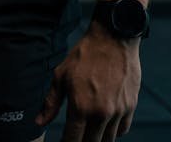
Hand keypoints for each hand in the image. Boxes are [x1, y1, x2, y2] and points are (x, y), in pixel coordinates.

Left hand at [35, 23, 140, 140]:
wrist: (113, 38)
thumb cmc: (84, 55)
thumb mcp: (61, 75)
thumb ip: (51, 102)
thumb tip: (39, 122)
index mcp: (80, 106)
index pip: (73, 140)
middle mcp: (100, 113)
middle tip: (77, 135)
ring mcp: (117, 111)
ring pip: (108, 140)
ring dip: (98, 139)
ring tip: (90, 132)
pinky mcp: (130, 106)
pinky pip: (122, 130)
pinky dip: (113, 132)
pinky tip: (105, 125)